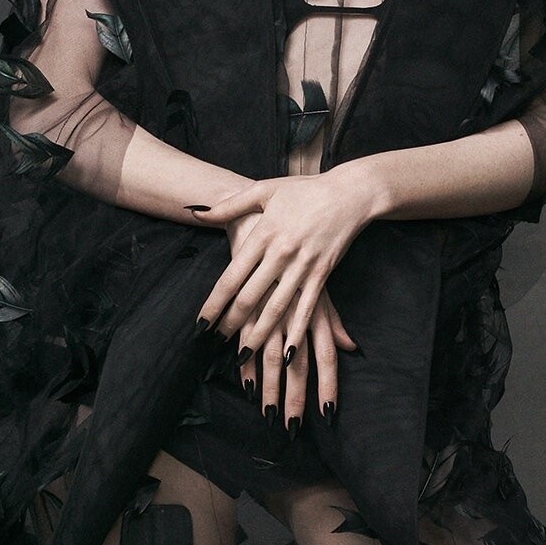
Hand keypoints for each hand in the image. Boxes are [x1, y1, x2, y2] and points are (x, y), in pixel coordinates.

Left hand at [193, 167, 379, 419]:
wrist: (349, 193)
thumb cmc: (304, 191)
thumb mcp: (263, 190)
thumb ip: (228, 206)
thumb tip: (195, 213)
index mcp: (263, 233)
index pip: (232, 276)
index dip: (215, 302)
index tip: (201, 322)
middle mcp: (281, 253)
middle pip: (251, 296)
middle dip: (232, 323)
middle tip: (215, 342)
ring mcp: (303, 266)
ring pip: (277, 307)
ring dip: (260, 333)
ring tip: (244, 354)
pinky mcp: (322, 274)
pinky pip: (307, 309)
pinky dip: (298, 331)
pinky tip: (288, 351)